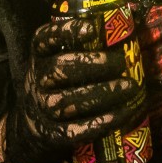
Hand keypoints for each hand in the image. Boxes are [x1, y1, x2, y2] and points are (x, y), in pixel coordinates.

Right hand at [0, 17, 144, 162]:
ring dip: (103, 93)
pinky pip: (76, 129)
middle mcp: (36, 79)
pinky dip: (100, 122)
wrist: (31, 125)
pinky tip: (121, 114)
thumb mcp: (56, 60)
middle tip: (121, 62)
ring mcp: (42, 107)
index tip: (92, 28)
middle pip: (60, 68)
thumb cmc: (56, 84)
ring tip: (130, 87)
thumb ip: (78, 47)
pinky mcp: (52, 134)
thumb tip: (121, 30)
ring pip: (70, 100)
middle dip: (93, 64)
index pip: (45, 38)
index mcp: (38, 56)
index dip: (67, 31)